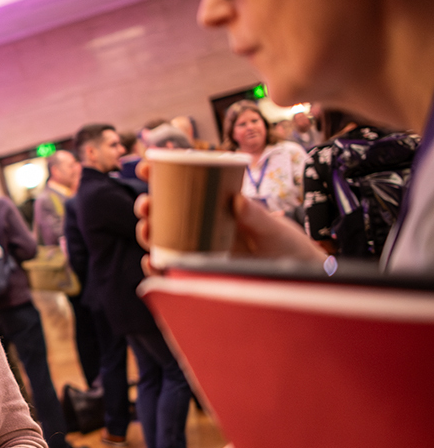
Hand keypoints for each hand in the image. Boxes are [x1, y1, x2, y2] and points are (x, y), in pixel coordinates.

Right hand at [135, 190, 323, 273]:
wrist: (300, 280)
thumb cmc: (289, 248)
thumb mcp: (276, 229)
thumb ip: (258, 216)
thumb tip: (237, 200)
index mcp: (218, 207)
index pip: (184, 186)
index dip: (160, 176)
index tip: (147, 168)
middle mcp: (203, 226)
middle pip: (165, 212)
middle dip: (147, 206)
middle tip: (146, 204)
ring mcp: (199, 250)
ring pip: (163, 239)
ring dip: (147, 233)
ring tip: (147, 231)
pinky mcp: (199, 274)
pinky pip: (171, 269)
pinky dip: (157, 267)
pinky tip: (153, 263)